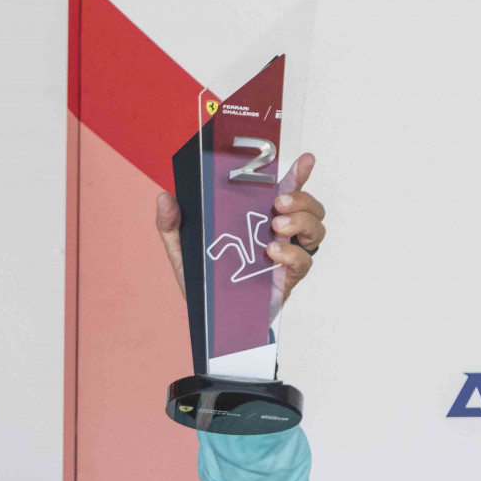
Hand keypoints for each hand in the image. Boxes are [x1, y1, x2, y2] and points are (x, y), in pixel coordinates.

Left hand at [154, 152, 326, 309]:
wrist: (211, 320)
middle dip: (299, 198)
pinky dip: (292, 253)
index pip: (285, 189)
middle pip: (309, 205)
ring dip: (302, 221)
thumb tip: (164, 197)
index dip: (298, 173)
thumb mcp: (181, 250)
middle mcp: (279, 232)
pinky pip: (305, 260)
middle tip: (277, 205)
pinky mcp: (289, 277)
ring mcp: (287, 254)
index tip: (306, 159)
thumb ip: (171, 224)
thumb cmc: (203, 282)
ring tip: (278, 227)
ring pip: (315, 228)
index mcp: (258, 217)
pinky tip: (273, 253)